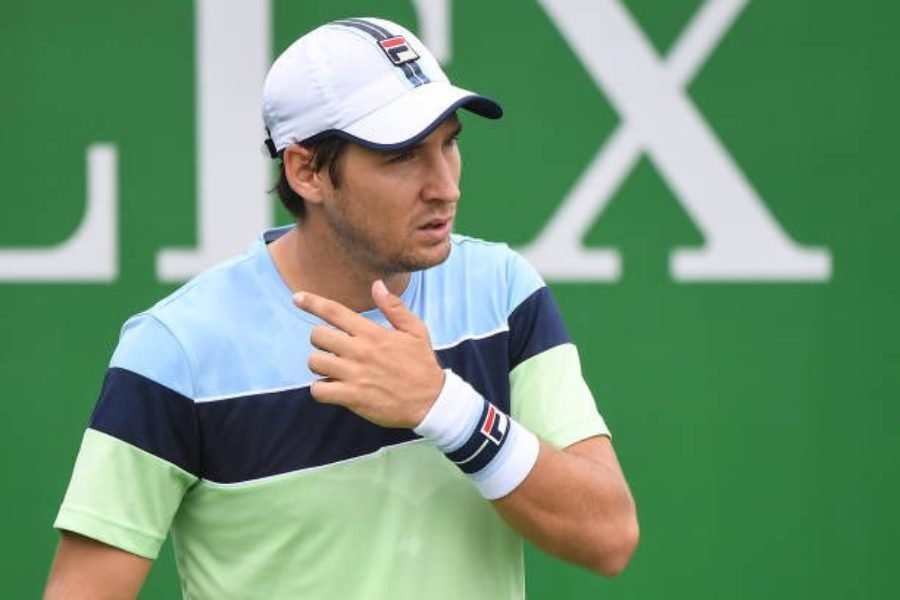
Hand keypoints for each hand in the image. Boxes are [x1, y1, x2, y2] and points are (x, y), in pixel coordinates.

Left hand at [292, 280, 444, 427]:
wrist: (430, 401)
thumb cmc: (422, 365)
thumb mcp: (415, 331)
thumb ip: (394, 307)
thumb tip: (377, 285)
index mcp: (373, 333)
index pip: (335, 311)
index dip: (312, 302)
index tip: (297, 297)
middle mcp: (360, 351)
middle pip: (317, 335)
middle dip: (320, 339)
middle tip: (333, 347)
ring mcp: (354, 375)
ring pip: (315, 362)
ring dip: (320, 364)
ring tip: (333, 368)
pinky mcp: (352, 397)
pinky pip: (319, 390)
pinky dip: (321, 389)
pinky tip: (333, 387)